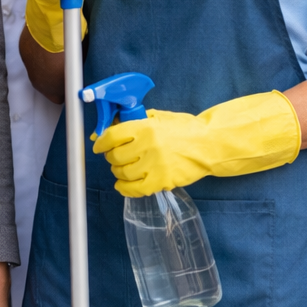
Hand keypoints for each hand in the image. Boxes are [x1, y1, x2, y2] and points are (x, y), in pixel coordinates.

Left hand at [93, 91, 300, 197]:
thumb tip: (108, 127)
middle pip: (115, 156)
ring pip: (123, 173)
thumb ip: (134, 121)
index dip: (101, 142)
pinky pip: (135, 189)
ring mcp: (155, 165)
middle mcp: (147, 146)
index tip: (98, 145)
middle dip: (110, 157)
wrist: (208, 144)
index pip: (112, 136)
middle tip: (113, 156)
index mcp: (145, 127)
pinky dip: (125, 188)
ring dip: (118, 172)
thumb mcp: (157, 117)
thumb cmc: (183, 128)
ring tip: (122, 168)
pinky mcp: (162, 181)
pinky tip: (123, 184)